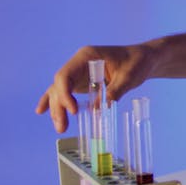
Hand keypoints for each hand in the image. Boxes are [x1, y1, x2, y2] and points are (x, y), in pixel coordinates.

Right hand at [35, 43, 155, 132]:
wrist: (143, 59)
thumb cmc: (137, 62)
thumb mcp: (129, 76)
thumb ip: (115, 91)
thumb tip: (99, 109)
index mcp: (87, 56)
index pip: (66, 75)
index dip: (65, 94)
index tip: (73, 111)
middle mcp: (78, 64)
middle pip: (60, 86)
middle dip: (59, 106)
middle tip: (62, 127)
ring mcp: (78, 73)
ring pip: (60, 91)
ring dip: (57, 109)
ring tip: (61, 128)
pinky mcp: (82, 82)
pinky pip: (65, 92)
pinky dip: (55, 102)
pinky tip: (41, 112)